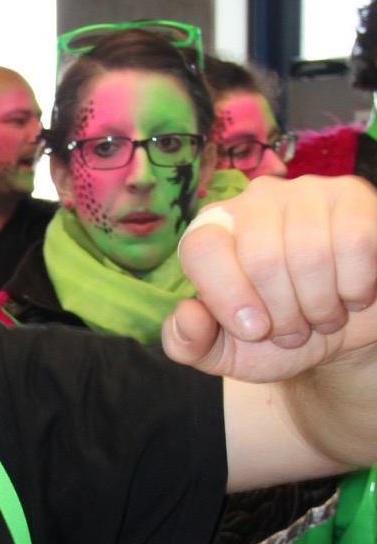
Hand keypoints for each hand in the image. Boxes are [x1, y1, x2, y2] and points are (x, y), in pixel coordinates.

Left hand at [165, 175, 376, 381]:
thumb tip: (187, 316)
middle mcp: (255, 201)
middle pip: (262, 258)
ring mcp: (306, 192)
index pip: (202, 249)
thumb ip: (189, 343)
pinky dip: (356, 287)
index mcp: (213, 230)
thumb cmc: (277, 336)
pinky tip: (352, 293)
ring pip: (311, 254)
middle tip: (294, 330)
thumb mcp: (226, 352)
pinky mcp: (353, 197)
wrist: (340, 332)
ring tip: (322, 315)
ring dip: (321, 306)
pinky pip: (354, 244)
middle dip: (283, 314)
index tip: (255, 331)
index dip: (228, 297)